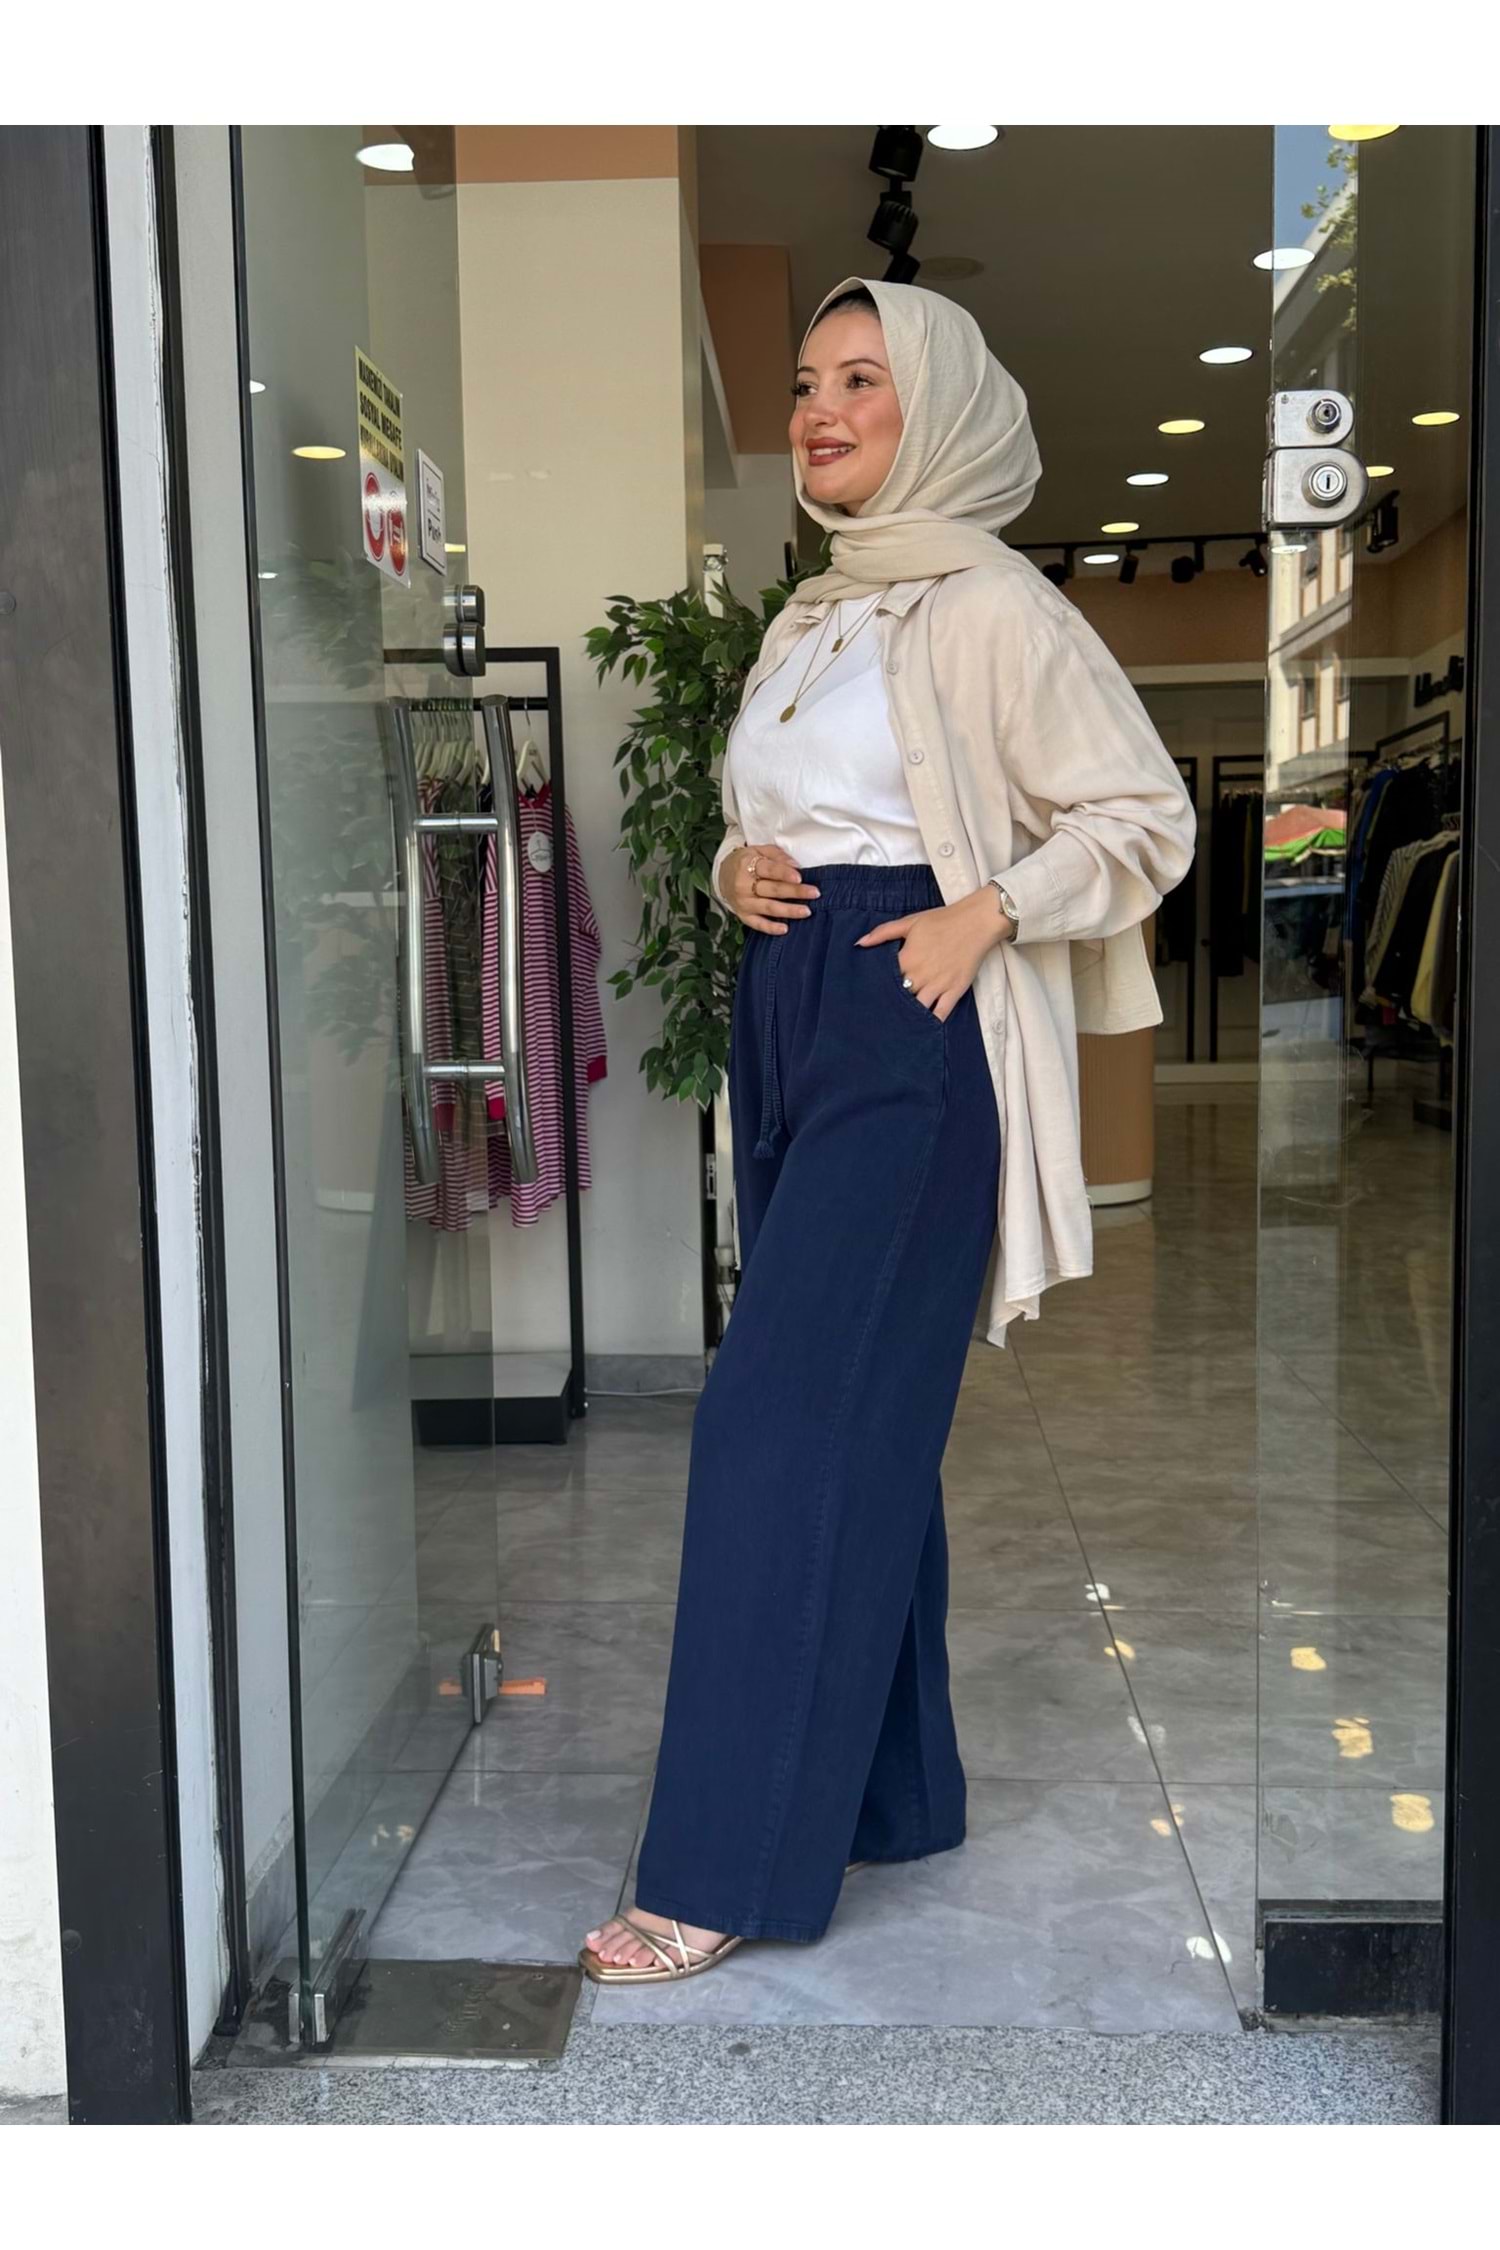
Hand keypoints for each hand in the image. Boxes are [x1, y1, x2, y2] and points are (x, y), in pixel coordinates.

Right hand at [723, 843, 820, 933]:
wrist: (722, 875)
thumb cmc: (746, 862)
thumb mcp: (759, 850)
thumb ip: (777, 856)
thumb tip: (796, 865)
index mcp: (747, 865)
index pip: (769, 870)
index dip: (784, 874)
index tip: (800, 877)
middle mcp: (744, 885)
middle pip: (773, 889)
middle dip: (795, 892)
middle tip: (814, 893)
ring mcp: (743, 902)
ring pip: (768, 908)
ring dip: (788, 910)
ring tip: (806, 911)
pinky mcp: (743, 915)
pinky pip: (757, 924)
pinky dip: (771, 928)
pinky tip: (785, 929)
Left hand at [855, 889, 1012, 1022]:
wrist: (976, 922)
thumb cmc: (942, 920)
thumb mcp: (910, 921)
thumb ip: (883, 933)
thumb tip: (859, 943)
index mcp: (907, 958)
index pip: (885, 980)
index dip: (876, 987)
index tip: (868, 995)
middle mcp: (921, 974)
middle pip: (899, 997)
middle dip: (891, 1004)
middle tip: (879, 1015)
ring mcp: (939, 984)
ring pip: (918, 1008)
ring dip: (908, 1016)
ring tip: (897, 1025)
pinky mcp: (955, 990)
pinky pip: (941, 1012)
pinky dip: (931, 1022)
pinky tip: (922, 1029)